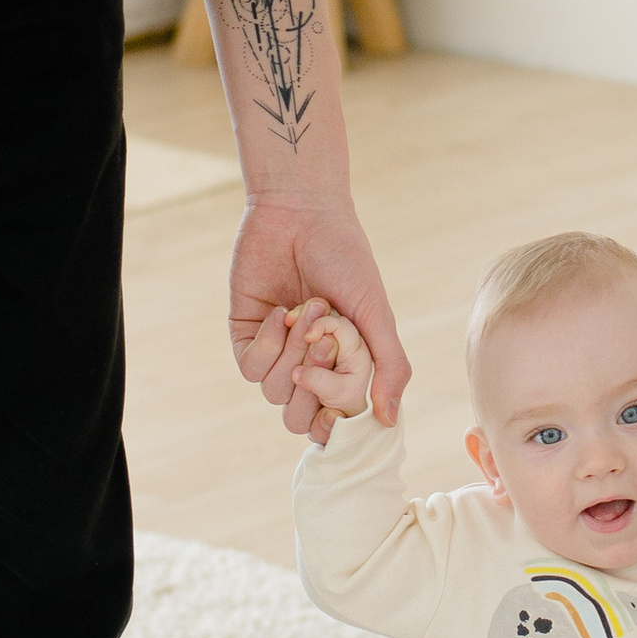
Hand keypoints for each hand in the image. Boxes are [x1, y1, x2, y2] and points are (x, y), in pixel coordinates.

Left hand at [229, 199, 408, 442]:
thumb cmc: (346, 259)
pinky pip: (251, 367)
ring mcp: (275, 352)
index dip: (334, 423)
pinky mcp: (246, 335)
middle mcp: (307, 366)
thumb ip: (389, 366)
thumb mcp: (376, 313)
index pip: (332, 422)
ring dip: (296, 354)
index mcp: (342, 366)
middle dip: (317, 386)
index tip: (338, 407)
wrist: (302, 214)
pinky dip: (270, 343)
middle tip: (328, 341)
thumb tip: (389, 421)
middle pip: (299, 419)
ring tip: (311, 310)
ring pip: (275, 393)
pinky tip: (281, 312)